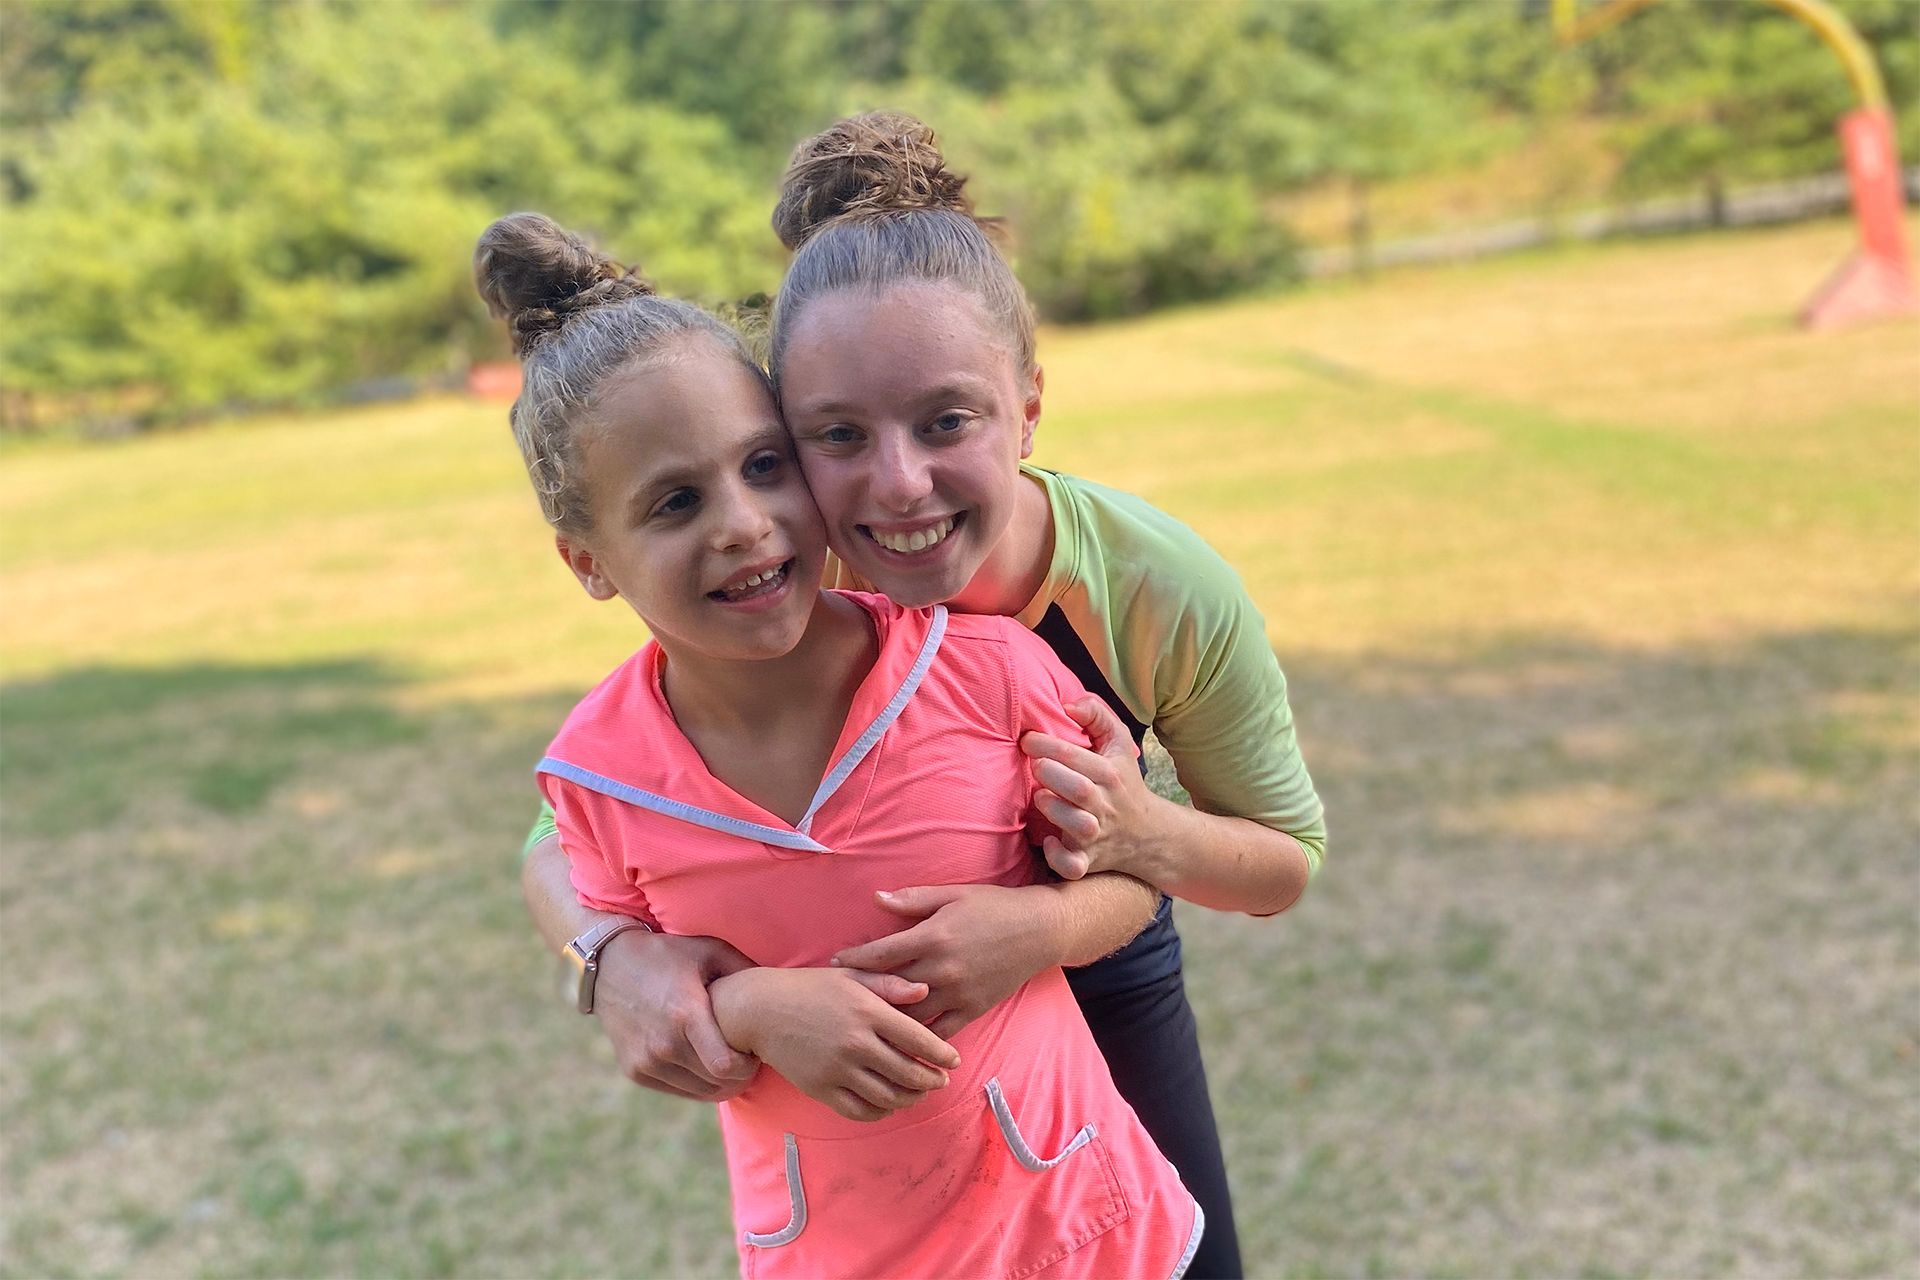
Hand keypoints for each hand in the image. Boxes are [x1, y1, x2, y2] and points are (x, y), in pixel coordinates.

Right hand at [591, 931, 761, 1101]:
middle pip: (717, 1083)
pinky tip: (703, 1061)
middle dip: (739, 1075)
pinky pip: (678, 1090)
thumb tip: (778, 991)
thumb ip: (745, 971)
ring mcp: (645, 1060)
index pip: (725, 1067)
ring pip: (699, 1092)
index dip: (747, 1066)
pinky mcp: (634, 1070)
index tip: (753, 1051)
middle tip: (746, 1056)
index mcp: (685, 1014)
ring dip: (719, 1082)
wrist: (610, 965)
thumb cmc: (669, 954)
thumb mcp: (710, 951)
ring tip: (727, 1059)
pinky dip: (695, 1082)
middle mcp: (663, 1044)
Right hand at [710, 967, 961, 1122]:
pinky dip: (881, 1111)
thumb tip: (926, 991)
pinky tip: (889, 1103)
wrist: (761, 1009)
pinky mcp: (821, 1089)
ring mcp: (838, 1069)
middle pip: (908, 1073)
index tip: (953, 1060)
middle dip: (931, 1080)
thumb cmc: (811, 987)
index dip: (942, 1054)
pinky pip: (860, 1110)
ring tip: (919, 1093)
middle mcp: (856, 1043)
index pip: (918, 1039)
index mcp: (868, 1010)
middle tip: (941, 1080)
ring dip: (911, 1099)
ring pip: (888, 1096)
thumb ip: (890, 984)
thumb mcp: (851, 975)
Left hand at [830, 884, 1060, 1039]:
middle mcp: (942, 969)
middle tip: (838, 998)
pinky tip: (900, 1045)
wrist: (1039, 930)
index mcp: (933, 937)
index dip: (854, 959)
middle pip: (890, 988)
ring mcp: (958, 993)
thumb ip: (913, 899)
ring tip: (860, 1025)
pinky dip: (919, 1040)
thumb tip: (876, 898)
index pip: (882, 953)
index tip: (833, 963)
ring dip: (885, 1021)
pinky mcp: (973, 1009)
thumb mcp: (953, 894)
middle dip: (862, 993)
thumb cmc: (993, 906)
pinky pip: (940, 1032)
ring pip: (911, 1016)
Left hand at [1022, 696, 1164, 881]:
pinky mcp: (1088, 860)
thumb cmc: (1122, 781)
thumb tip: (1067, 703)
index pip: (1074, 755)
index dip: (1045, 744)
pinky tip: (1050, 842)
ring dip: (1053, 809)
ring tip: (1041, 796)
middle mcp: (1104, 804)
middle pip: (1076, 788)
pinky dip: (1059, 857)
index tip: (1028, 739)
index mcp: (1109, 773)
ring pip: (1075, 824)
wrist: (1146, 834)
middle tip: (1034, 765)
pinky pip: (1073, 865)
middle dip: (1049, 773)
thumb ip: (1096, 715)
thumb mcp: (1118, 743)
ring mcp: (1096, 834)